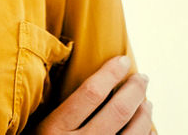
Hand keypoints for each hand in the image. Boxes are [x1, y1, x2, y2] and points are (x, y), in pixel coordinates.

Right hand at [33, 55, 152, 133]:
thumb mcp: (39, 130)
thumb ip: (59, 113)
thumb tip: (89, 83)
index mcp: (56, 131)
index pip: (92, 92)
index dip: (111, 72)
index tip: (123, 59)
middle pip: (119, 110)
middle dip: (136, 90)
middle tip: (143, 78)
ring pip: (135, 132)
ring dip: (146, 114)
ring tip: (147, 103)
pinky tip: (147, 130)